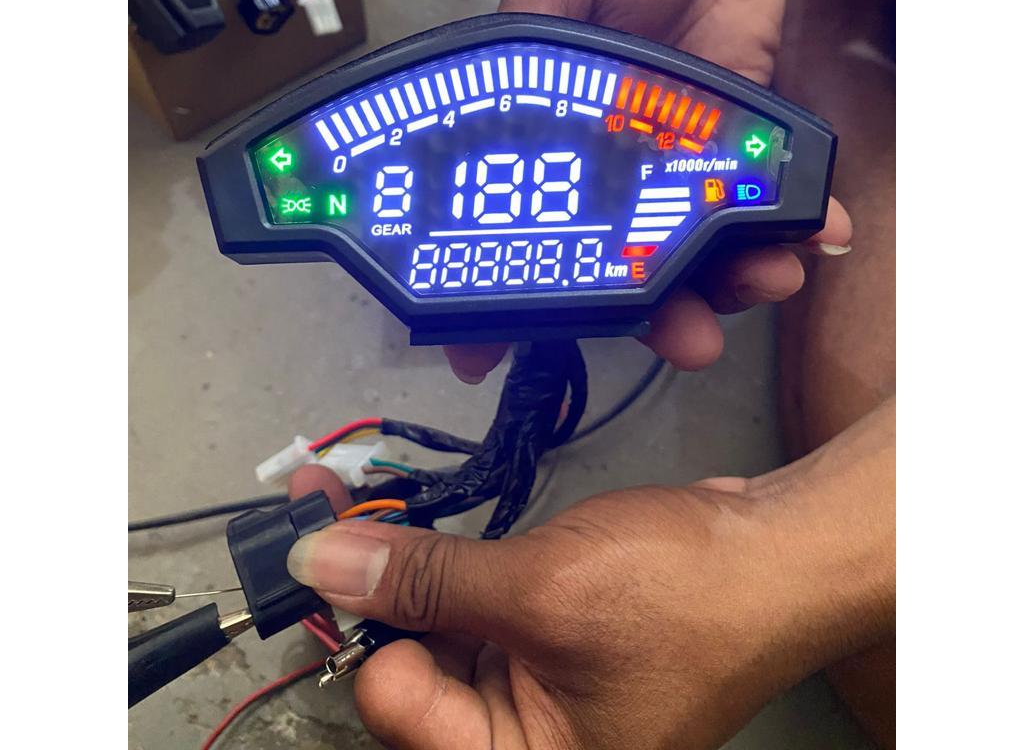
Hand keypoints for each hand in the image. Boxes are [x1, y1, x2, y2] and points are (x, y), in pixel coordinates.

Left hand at [286, 406, 893, 749]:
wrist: (773, 554)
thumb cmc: (674, 594)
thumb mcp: (538, 586)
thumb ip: (424, 580)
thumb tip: (319, 563)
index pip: (394, 707)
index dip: (360, 626)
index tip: (321, 545)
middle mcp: (524, 740)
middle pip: (410, 673)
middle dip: (370, 592)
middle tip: (328, 510)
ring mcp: (538, 688)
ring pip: (439, 634)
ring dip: (404, 572)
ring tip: (361, 509)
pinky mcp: (550, 639)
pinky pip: (479, 612)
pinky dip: (450, 570)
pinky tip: (424, 529)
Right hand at [447, 0, 850, 382]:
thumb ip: (534, 15)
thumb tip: (500, 82)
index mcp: (550, 140)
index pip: (514, 230)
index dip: (499, 297)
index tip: (482, 357)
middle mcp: (609, 175)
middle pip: (615, 269)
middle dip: (647, 317)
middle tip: (683, 341)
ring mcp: (677, 173)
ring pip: (694, 257)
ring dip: (731, 287)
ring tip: (766, 283)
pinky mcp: (738, 157)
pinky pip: (761, 209)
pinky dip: (794, 230)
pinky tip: (819, 235)